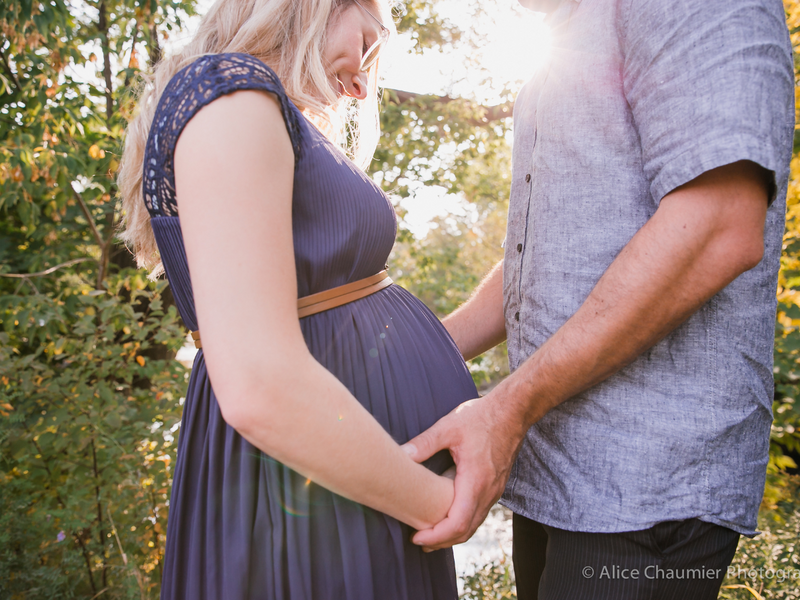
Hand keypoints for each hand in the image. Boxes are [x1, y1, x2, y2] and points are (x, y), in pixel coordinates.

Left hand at [402, 390, 525, 550]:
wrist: (514, 410)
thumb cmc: (482, 417)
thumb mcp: (449, 427)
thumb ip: (424, 442)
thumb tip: (401, 455)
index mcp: (476, 481)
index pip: (458, 523)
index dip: (437, 536)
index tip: (417, 537)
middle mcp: (489, 491)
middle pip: (466, 530)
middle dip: (442, 541)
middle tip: (419, 541)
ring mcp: (495, 490)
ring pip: (474, 523)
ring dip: (453, 533)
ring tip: (431, 533)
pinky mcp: (496, 485)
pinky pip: (480, 512)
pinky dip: (463, 521)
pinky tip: (449, 515)